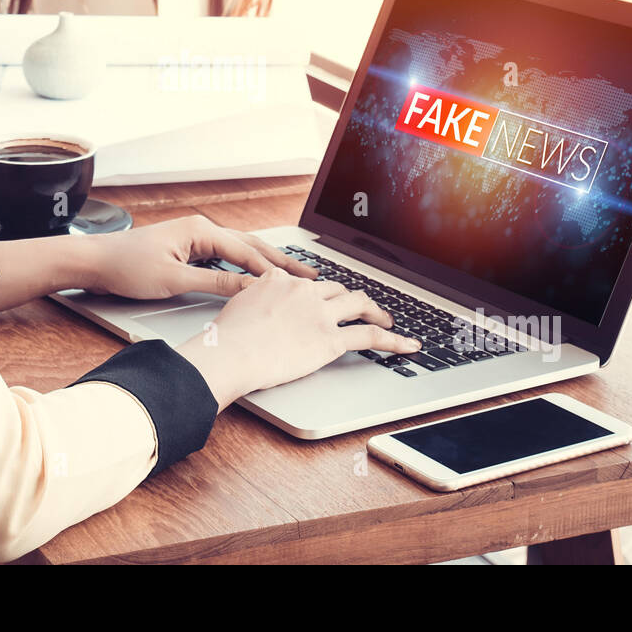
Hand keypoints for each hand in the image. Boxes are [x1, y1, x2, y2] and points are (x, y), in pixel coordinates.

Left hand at [78, 214, 318, 299]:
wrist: (94, 262)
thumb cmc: (127, 267)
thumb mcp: (174, 280)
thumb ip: (215, 284)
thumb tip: (250, 290)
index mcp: (200, 231)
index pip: (247, 252)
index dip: (274, 270)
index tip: (298, 284)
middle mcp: (201, 229)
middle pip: (250, 246)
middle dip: (280, 262)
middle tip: (309, 275)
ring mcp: (196, 238)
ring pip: (240, 250)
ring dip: (265, 263)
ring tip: (292, 275)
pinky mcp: (189, 249)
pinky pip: (225, 257)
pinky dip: (245, 267)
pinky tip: (256, 278)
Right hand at [176, 267, 421, 408]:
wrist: (229, 352)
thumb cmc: (224, 338)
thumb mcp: (236, 306)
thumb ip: (254, 301)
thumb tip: (256, 310)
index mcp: (278, 279)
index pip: (306, 282)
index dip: (319, 293)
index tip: (325, 300)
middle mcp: (302, 290)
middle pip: (337, 288)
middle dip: (353, 298)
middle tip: (361, 308)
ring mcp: (319, 313)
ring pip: (359, 303)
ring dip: (377, 311)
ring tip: (387, 320)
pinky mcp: (330, 339)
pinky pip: (370, 336)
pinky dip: (393, 341)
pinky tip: (406, 346)